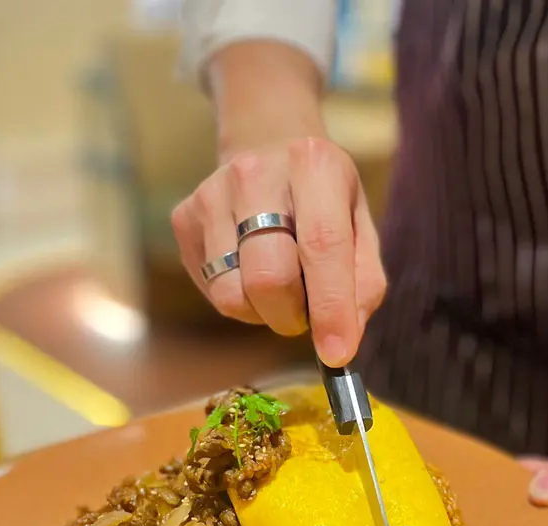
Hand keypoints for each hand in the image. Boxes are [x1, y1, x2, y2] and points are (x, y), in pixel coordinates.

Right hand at [171, 136, 386, 367]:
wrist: (265, 149)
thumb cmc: (322, 200)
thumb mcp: (359, 227)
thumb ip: (363, 284)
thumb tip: (342, 342)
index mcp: (314, 165)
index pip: (323, 247)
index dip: (330, 308)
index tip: (336, 354)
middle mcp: (255, 173)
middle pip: (269, 278)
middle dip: (291, 316)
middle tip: (303, 313)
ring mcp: (211, 195)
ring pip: (233, 294)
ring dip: (262, 312)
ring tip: (277, 289)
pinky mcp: (184, 219)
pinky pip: (212, 291)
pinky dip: (239, 300)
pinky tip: (250, 272)